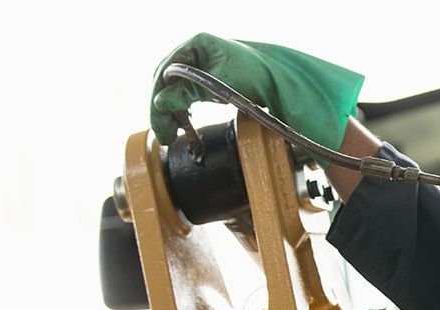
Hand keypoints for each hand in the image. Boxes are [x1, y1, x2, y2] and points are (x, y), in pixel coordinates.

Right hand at [151, 33, 364, 157]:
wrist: (282, 82)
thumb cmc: (258, 74)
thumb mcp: (219, 84)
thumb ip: (188, 92)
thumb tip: (160, 103)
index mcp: (196, 44)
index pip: (165, 71)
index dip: (158, 96)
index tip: (158, 119)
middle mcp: (196, 53)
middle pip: (167, 82)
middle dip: (162, 109)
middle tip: (164, 134)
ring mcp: (202, 66)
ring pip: (174, 91)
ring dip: (170, 112)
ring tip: (172, 133)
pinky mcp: (209, 81)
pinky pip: (186, 96)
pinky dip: (182, 111)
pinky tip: (183, 124)